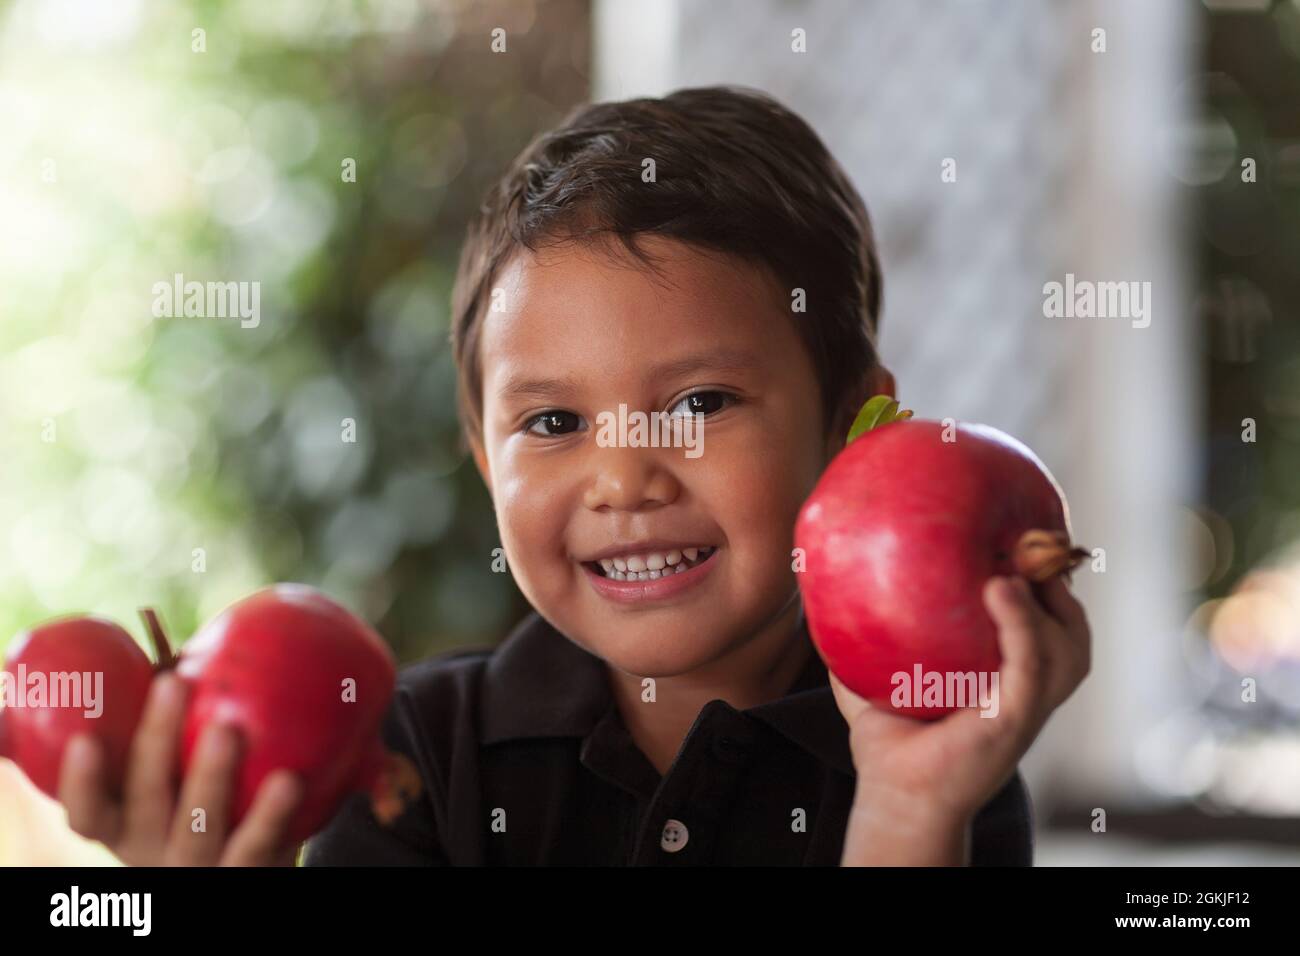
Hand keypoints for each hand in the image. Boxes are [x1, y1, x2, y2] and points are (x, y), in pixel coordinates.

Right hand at [58, 672, 305, 865]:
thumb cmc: (209, 805)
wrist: (251, 867)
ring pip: (197, 827)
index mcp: (126, 825)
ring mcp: (197, 867)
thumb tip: (181, 650)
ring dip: (210, 774)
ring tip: (228, 728)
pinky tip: (291, 779)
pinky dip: (271, 814)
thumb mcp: (178, 782)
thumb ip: (175, 729)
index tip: (86, 737)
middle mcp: (151, 851)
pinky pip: (255, 846)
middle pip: (145, 798)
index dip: (80, 780)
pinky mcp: (242, 876)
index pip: (89, 810)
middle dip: (155, 739)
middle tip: (172, 682)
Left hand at [831, 574, 1090, 863]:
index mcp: (1008, 681)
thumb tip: (832, 589)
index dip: (1046, 589)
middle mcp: (1027, 694)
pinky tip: (999, 590)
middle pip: (1073, 635)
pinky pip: (1031, 665)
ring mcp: (1026, 709)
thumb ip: (862, 639)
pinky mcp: (1014, 721)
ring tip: (1011, 566)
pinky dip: (1022, 624)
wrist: (894, 795)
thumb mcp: (879, 678)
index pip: (1051, 628)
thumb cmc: (891, 743)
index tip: (1020, 546)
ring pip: (1066, 649)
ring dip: (1044, 601)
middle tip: (1026, 551)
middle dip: (1059, 590)